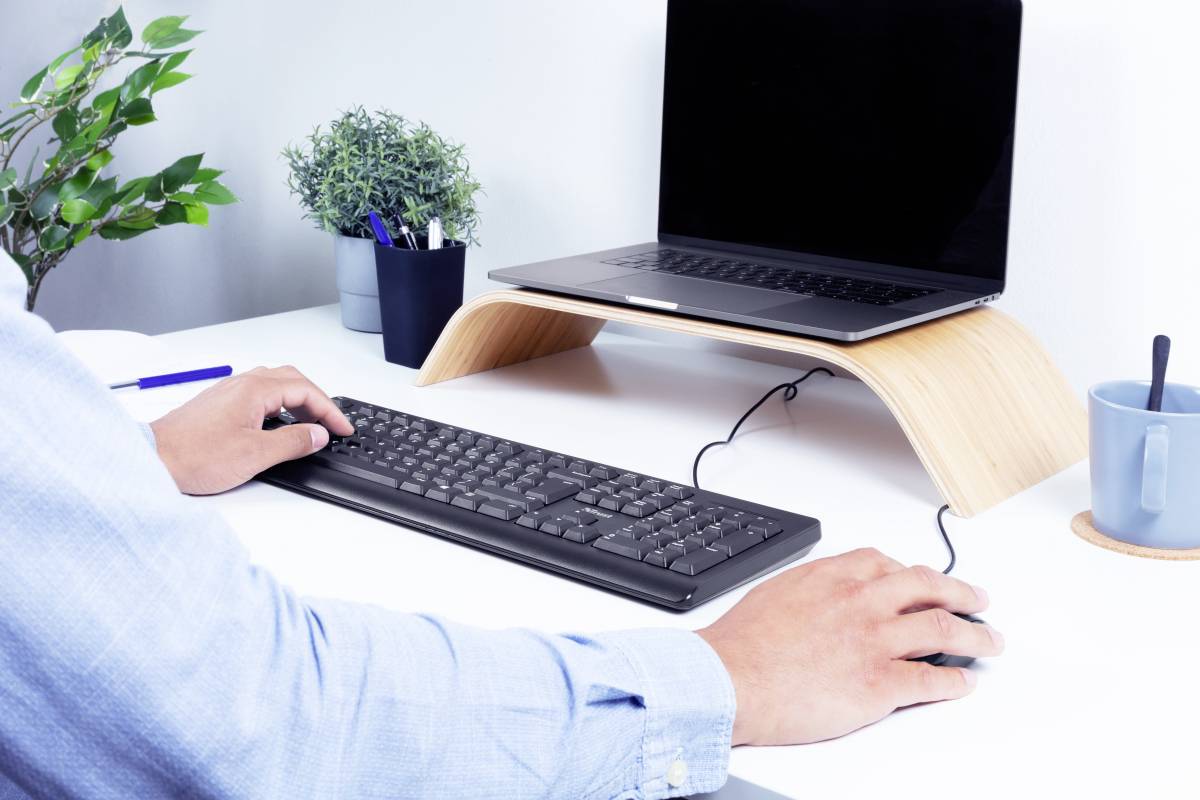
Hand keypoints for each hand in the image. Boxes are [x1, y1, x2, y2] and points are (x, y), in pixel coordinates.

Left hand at [149, 365, 354, 494]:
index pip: (306, 390)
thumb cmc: (194, 456)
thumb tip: (317, 435)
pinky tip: (276, 424)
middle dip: (317, 400)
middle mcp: (241, 384)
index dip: (329, 410)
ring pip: (274, 384)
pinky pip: (258, 394)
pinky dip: (278, 404)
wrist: (153, 460)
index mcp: (255, 390)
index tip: (342, 428)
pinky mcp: (218, 404)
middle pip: (292, 379)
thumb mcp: (255, 455)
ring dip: (297, 400)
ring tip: (308, 424)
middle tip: (330, 424)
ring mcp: (228, 392)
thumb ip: (293, 442)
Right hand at [697, 548, 1002, 745]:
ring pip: (943, 629)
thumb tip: (818, 597)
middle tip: (978, 600)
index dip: (913, 572)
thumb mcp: (775, 594)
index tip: (923, 580)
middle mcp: (861, 602)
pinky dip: (954, 682)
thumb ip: (809, 590)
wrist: (731, 680)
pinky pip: (931, 680)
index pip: (887, 563)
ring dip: (975, 636)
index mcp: (833, 577)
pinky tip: (963, 683)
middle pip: (928, 587)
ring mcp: (874, 642)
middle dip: (961, 593)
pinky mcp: (879, 685)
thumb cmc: (742, 645)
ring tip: (990, 641)